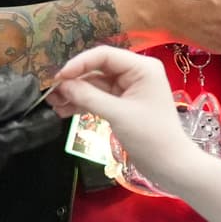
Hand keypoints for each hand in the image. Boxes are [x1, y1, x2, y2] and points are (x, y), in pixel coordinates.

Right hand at [48, 46, 209, 191]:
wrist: (170, 166)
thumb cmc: (151, 137)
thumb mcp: (118, 114)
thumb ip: (89, 97)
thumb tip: (62, 85)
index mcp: (141, 67)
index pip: (104, 55)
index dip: (79, 63)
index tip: (59, 77)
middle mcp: (135, 74)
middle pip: (97, 69)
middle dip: (74, 80)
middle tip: (51, 92)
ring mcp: (128, 89)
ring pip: (95, 85)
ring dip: (75, 93)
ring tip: (53, 104)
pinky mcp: (123, 105)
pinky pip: (98, 98)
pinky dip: (83, 103)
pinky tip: (64, 110)